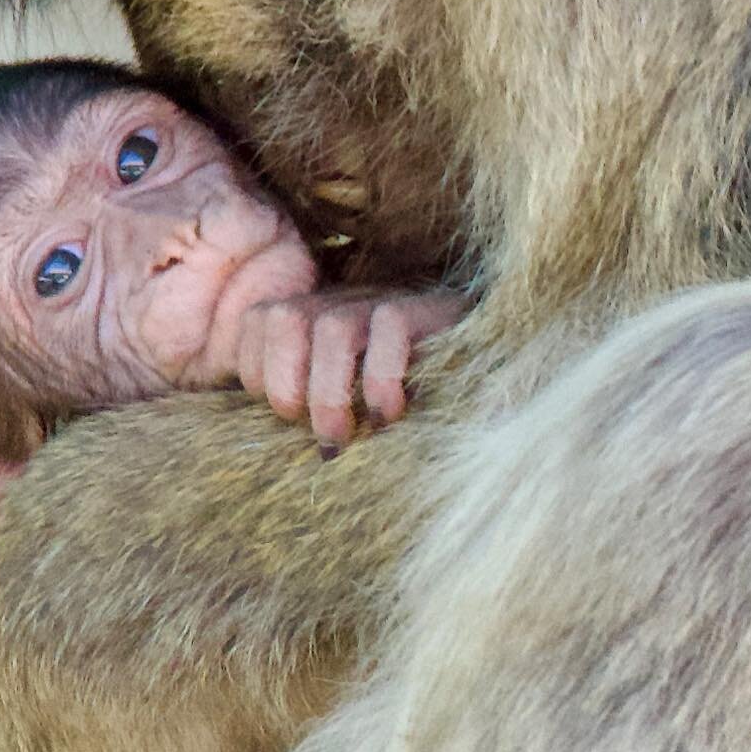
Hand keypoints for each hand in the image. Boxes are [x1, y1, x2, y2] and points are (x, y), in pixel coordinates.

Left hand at [236, 288, 469, 450]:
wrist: (494, 364)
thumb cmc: (413, 397)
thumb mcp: (352, 404)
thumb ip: (315, 412)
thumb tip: (283, 449)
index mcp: (318, 319)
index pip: (258, 321)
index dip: (256, 370)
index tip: (285, 417)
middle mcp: (346, 303)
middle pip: (282, 316)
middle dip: (284, 381)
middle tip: (313, 432)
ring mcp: (387, 302)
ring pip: (333, 326)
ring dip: (328, 389)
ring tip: (343, 437)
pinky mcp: (432, 309)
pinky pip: (392, 324)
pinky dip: (381, 374)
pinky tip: (391, 413)